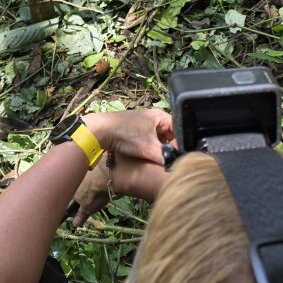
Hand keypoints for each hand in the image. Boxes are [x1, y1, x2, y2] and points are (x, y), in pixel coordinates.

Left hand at [71, 109, 173, 225]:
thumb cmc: (126, 134)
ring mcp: (143, 125)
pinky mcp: (134, 132)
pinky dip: (151, 149)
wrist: (101, 131)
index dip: (182, 142)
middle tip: (173, 160)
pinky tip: (151, 158)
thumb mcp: (149, 147)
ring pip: (159, 139)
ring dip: (160, 149)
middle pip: (169, 134)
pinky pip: (149, 141)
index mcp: (159, 115)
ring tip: (163, 160)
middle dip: (171, 147)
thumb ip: (165, 157)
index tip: (181, 155)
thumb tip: (177, 166)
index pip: (178, 128)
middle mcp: (152, 118)